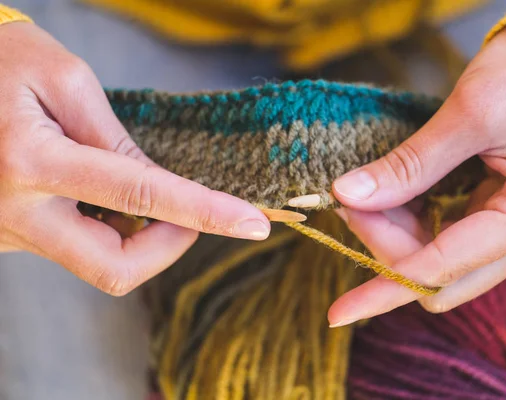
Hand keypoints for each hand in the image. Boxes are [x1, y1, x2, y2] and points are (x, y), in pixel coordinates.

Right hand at [0, 23, 269, 295]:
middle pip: (115, 268)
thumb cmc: (0, 61)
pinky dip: (106, 227)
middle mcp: (15, 212)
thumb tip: (158, 185)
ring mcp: (7, 233)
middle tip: (187, 214)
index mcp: (32, 161)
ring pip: (96, 260)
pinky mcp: (7, 238)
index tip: (254, 224)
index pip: (141, 196)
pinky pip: (74, 246)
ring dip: (137, 233)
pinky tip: (98, 193)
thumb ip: (116, 137)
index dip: (206, 214)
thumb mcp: (63, 79)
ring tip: (129, 186)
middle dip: (167, 247)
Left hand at [328, 27, 505, 326]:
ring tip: (364, 197)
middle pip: (437, 280)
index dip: (381, 277)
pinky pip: (447, 241)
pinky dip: (412, 226)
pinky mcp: (499, 217)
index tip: (337, 282)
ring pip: (439, 265)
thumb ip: (410, 164)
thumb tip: (349, 193)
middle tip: (350, 205)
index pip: (438, 271)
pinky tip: (389, 199)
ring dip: (395, 239)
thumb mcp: (470, 115)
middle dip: (385, 253)